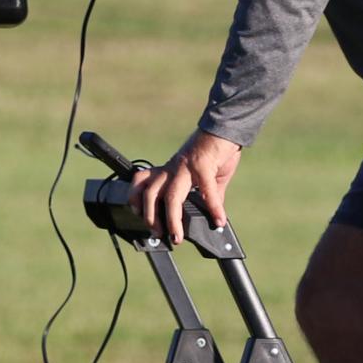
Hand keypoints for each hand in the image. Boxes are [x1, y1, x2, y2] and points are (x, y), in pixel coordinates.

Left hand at [129, 130, 242, 245]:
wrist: (226, 126)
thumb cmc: (215, 150)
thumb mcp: (207, 176)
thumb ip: (208, 197)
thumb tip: (215, 218)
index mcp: (169, 170)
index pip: (142, 185)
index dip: (135, 201)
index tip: (138, 217)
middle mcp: (172, 168)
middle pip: (151, 194)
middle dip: (150, 217)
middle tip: (158, 234)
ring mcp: (186, 166)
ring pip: (171, 196)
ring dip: (172, 219)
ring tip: (177, 236)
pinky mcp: (204, 164)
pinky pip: (206, 190)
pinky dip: (213, 207)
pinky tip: (219, 220)